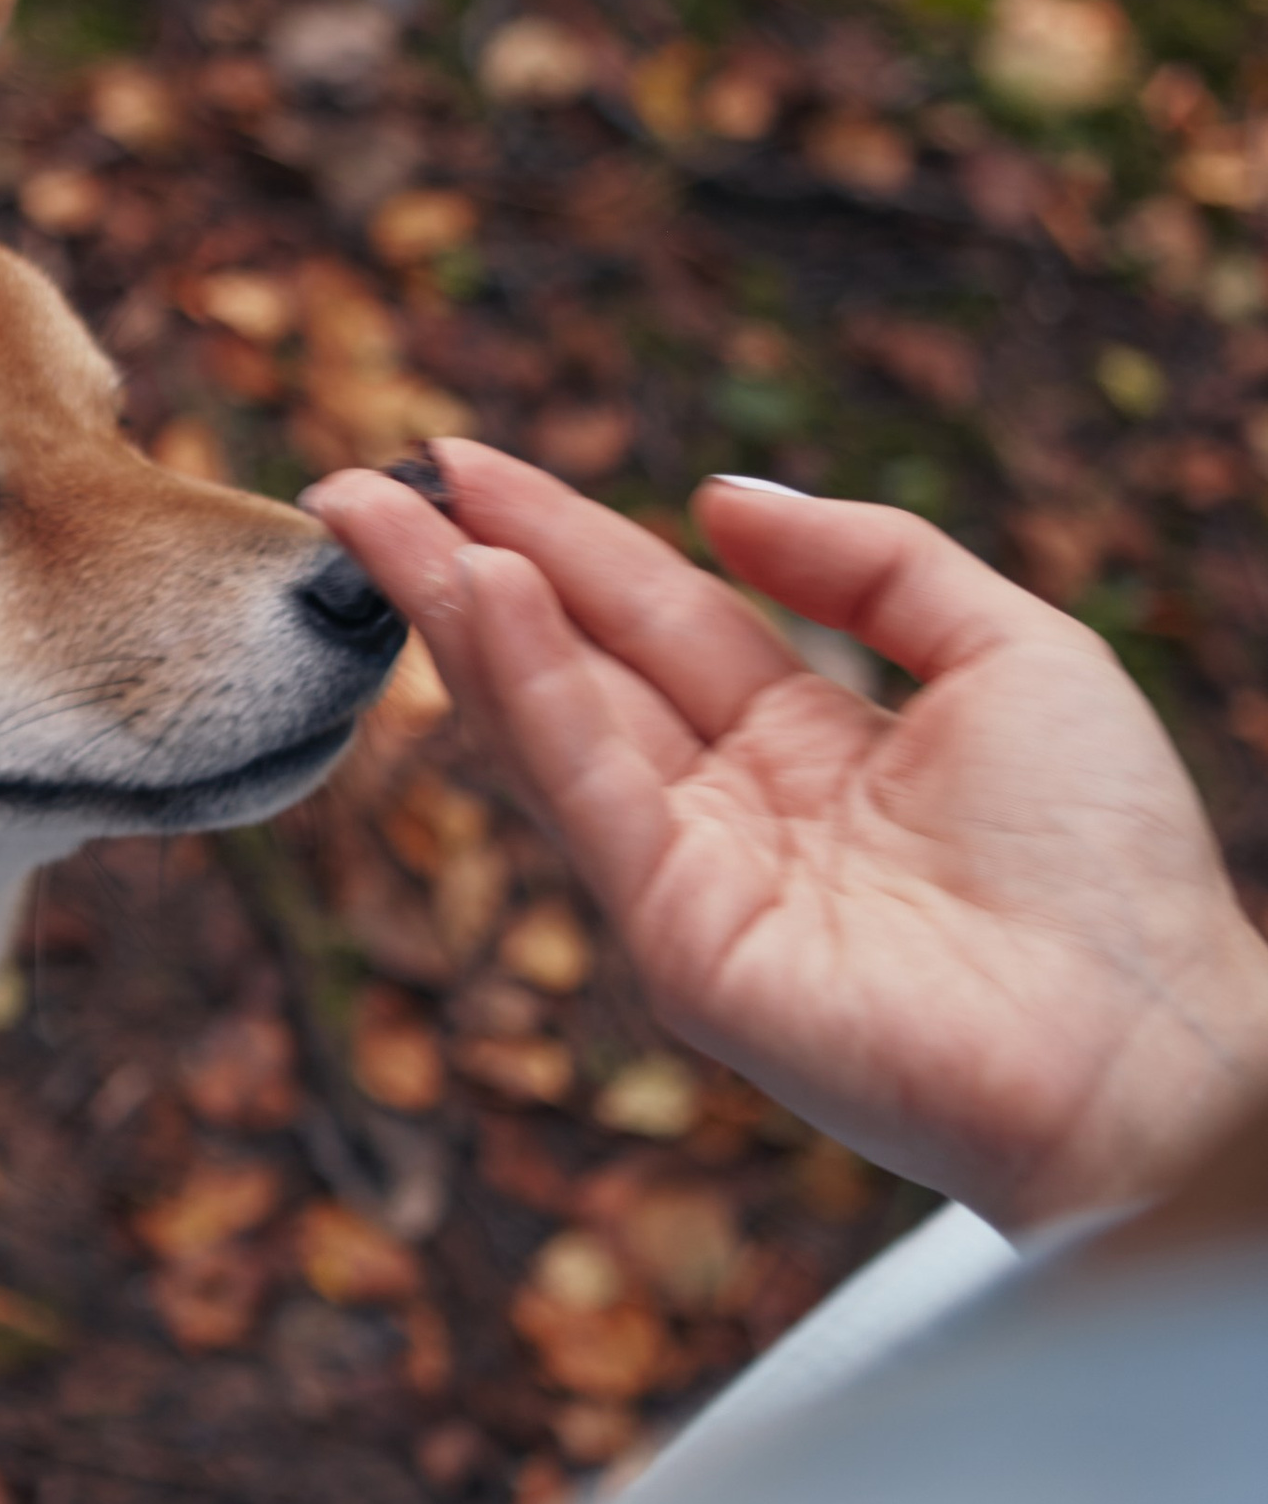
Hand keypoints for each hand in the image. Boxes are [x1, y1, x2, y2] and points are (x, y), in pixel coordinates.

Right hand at [309, 446, 1267, 1233]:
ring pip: (553, 723)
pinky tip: (482, 601)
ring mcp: (694, 882)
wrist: (1149, 1043)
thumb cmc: (1113, 861)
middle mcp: (732, 809)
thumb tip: (714, 493)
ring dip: (461, 617)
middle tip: (354, 481)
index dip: (559, 533)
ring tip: (378, 519)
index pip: (651, 615)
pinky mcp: (681, 947)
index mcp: (809, 741)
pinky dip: (531, 694)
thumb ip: (871, 560)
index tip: (458, 460)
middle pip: (573, 661)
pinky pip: (593, 795)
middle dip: (462, 566)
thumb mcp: (1012, 651)